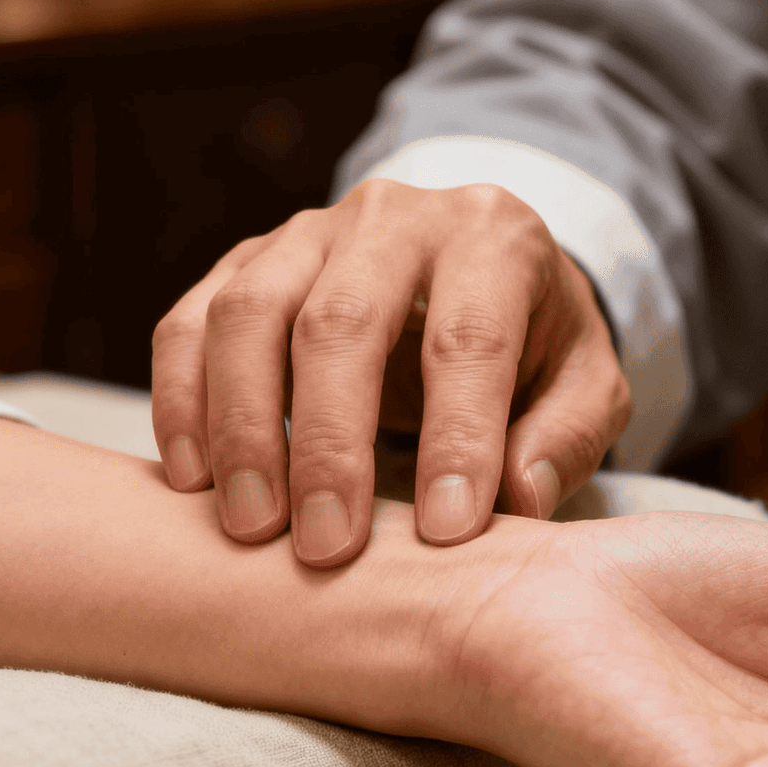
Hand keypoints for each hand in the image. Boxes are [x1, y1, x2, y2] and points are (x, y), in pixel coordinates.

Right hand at [151, 179, 629, 566]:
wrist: (467, 269)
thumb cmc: (531, 340)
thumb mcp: (586, 380)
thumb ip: (566, 436)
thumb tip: (517, 501)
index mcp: (493, 240)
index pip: (471, 338)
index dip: (458, 438)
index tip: (445, 535)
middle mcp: (392, 219)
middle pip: (342, 321)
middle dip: (330, 444)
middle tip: (326, 547)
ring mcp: (305, 235)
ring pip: (249, 314)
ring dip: (242, 427)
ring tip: (251, 526)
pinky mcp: (242, 265)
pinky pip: (189, 324)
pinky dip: (181, 401)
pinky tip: (193, 479)